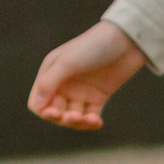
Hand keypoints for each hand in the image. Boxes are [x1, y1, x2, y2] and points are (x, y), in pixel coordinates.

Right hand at [28, 20, 146, 130]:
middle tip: (76, 116)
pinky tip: (97, 121)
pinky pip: (90, 116)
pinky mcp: (98, 96)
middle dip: (63, 119)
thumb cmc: (93, 46)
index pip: (38, 102)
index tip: (56, 113)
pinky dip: (92, 122)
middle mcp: (63, 84)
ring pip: (72, 117)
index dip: (44, 112)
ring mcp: (81, 91)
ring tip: (90, 119)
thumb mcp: (68, 62)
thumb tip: (37, 105)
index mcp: (50, 74)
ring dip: (78, 123)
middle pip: (55, 113)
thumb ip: (49, 82)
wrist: (126, 41)